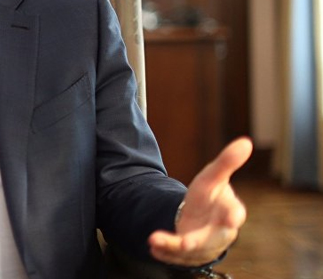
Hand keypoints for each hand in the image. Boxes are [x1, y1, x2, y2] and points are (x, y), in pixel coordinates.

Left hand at [148, 137, 252, 265]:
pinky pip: (176, 258)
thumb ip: (227, 162)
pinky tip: (153, 248)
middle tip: (184, 243)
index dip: (232, 216)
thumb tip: (245, 141)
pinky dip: (164, 253)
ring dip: (172, 247)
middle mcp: (218, 233)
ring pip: (189, 251)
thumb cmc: (211, 198)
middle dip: (196, 242)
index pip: (234, 213)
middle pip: (210, 239)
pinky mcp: (188, 256)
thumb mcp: (213, 177)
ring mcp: (203, 247)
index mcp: (229, 211)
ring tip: (154, 240)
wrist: (201, 220)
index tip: (231, 218)